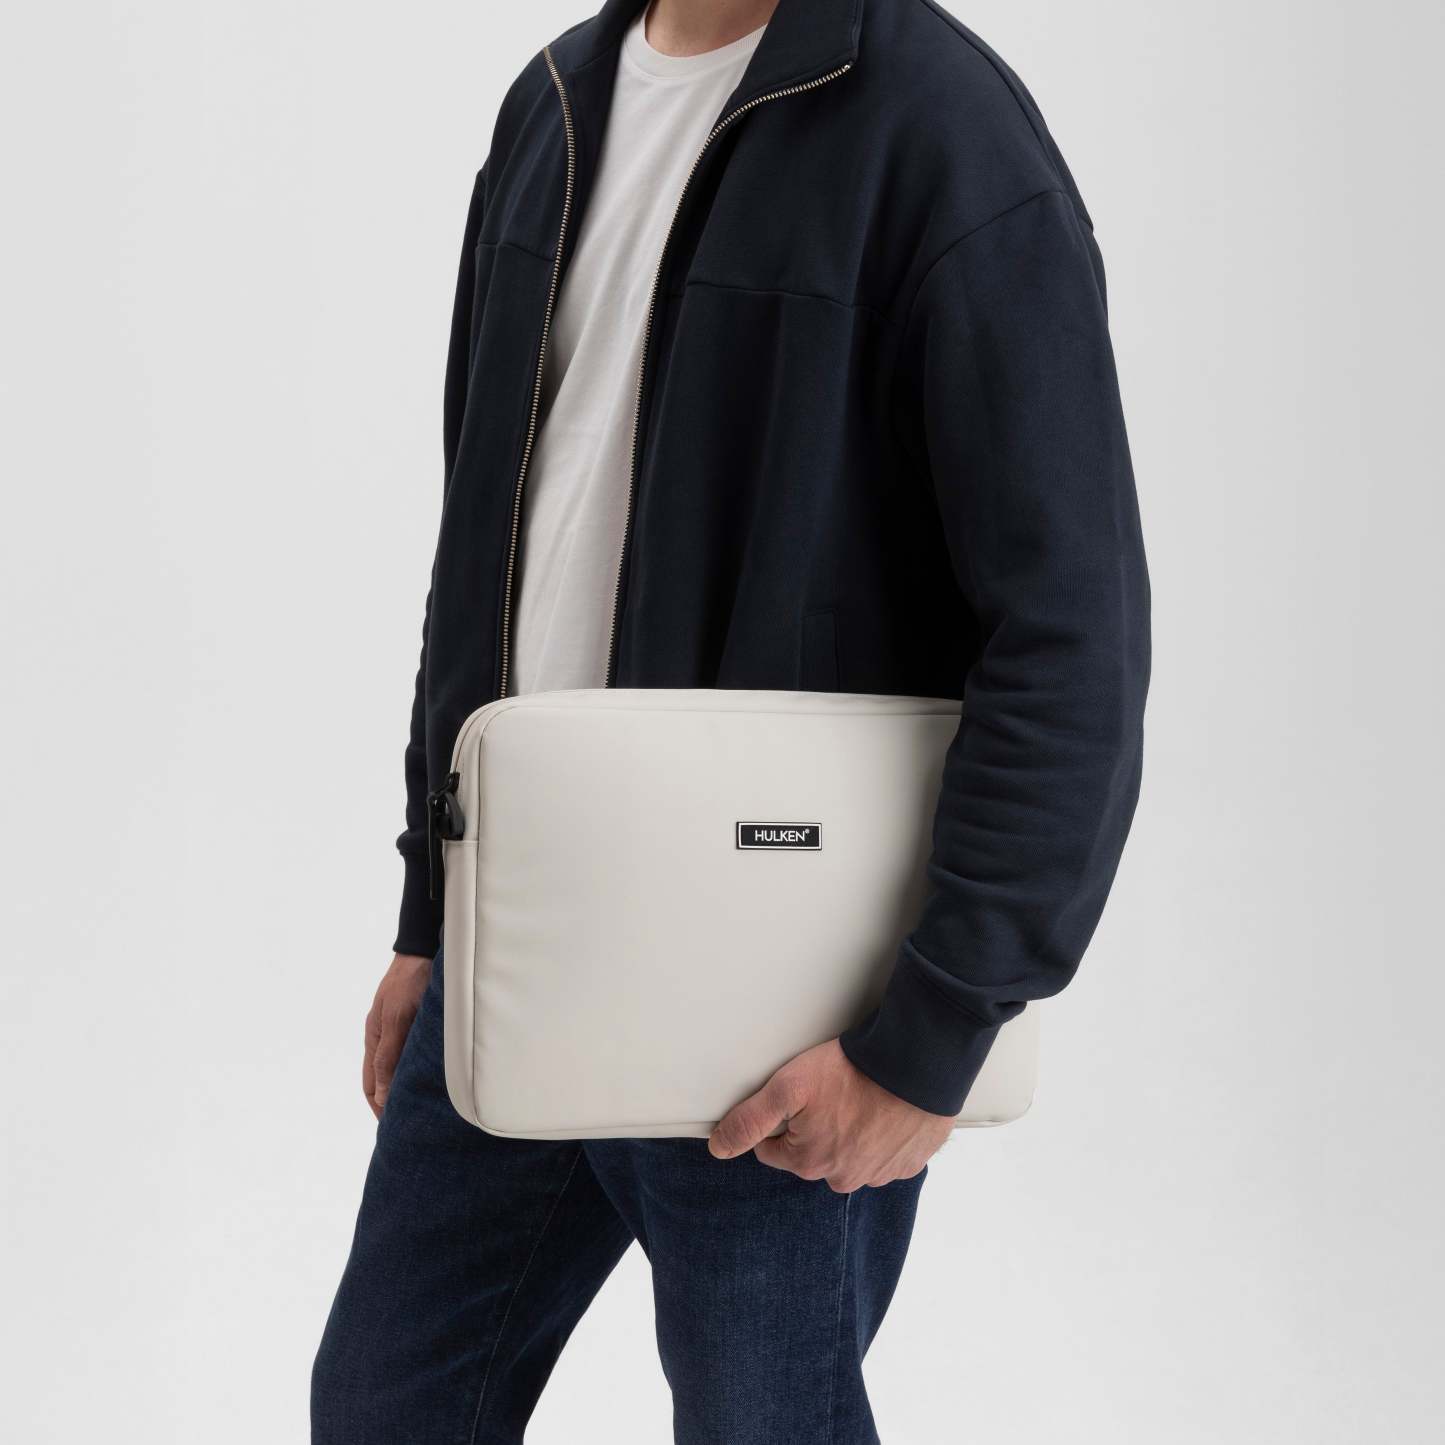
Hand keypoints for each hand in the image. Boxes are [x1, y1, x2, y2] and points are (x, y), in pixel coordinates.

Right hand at [362, 953, 430, 1117]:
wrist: (424, 951)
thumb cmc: (409, 983)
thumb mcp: (397, 1020)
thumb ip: (388, 1056)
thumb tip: (381, 1095)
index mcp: (374, 1038)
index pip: (370, 1086)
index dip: (380, 1107)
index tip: (394, 1127)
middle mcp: (384, 1036)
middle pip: (381, 1081)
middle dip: (390, 1103)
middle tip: (408, 1123)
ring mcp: (398, 1029)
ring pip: (397, 1068)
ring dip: (404, 1087)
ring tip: (421, 1107)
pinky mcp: (413, 1022)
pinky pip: (411, 1054)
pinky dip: (415, 1070)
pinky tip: (431, 1077)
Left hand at [708, 1039, 953, 1191]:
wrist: (916, 1065)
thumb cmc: (853, 1072)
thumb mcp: (788, 1087)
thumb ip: (750, 1120)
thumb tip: (719, 1148)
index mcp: (810, 1163)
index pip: (775, 1149)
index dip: (782, 1120)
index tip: (798, 1099)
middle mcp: (844, 1178)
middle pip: (813, 1154)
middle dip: (817, 1127)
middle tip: (832, 1093)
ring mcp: (880, 1173)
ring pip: (850, 1155)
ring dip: (851, 1132)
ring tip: (860, 1098)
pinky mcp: (909, 1162)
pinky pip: (885, 1153)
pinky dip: (882, 1135)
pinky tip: (884, 1109)